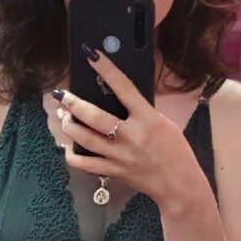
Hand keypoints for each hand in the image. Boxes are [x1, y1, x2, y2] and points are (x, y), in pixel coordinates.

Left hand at [55, 47, 195, 206]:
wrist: (179, 184)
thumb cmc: (175, 151)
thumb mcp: (164, 123)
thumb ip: (141, 111)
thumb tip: (118, 96)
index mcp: (147, 119)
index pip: (123, 87)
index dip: (106, 69)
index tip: (92, 56)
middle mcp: (130, 136)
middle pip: (94, 116)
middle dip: (73, 103)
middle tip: (62, 95)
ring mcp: (119, 156)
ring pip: (84, 139)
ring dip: (69, 125)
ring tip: (64, 115)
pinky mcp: (113, 172)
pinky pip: (84, 165)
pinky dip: (72, 155)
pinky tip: (70, 147)